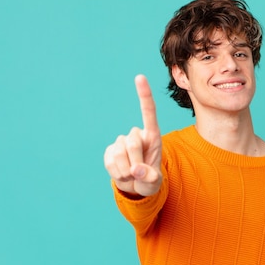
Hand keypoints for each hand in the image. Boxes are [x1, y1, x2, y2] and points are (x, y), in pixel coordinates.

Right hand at [104, 75, 161, 196]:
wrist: (134, 187)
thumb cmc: (149, 181)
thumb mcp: (154, 183)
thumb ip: (150, 177)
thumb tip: (136, 170)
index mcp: (152, 136)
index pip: (148, 112)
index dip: (144, 95)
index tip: (140, 77)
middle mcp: (137, 136)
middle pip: (132, 142)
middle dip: (136, 162)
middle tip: (139, 173)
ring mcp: (121, 142)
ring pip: (119, 152)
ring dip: (126, 170)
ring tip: (132, 174)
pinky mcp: (109, 151)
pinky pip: (110, 161)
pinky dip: (116, 172)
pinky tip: (122, 174)